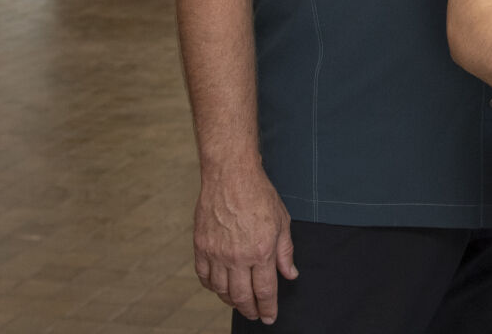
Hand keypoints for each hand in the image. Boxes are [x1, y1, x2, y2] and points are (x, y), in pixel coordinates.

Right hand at [192, 164, 297, 323]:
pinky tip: (219, 287)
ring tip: (239, 302)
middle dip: (250, 310)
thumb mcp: (282, 221)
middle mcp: (238, 256)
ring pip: (221, 290)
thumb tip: (290, 274)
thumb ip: (285, 252)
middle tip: (255, 314)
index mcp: (261, 251)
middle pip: (242, 297)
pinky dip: (211, 286)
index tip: (269, 317)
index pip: (265, 291)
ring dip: (231, 301)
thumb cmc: (259, 194)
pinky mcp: (201, 246)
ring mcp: (217, 252)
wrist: (231, 174)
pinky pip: (204, 276)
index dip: (268, 308)